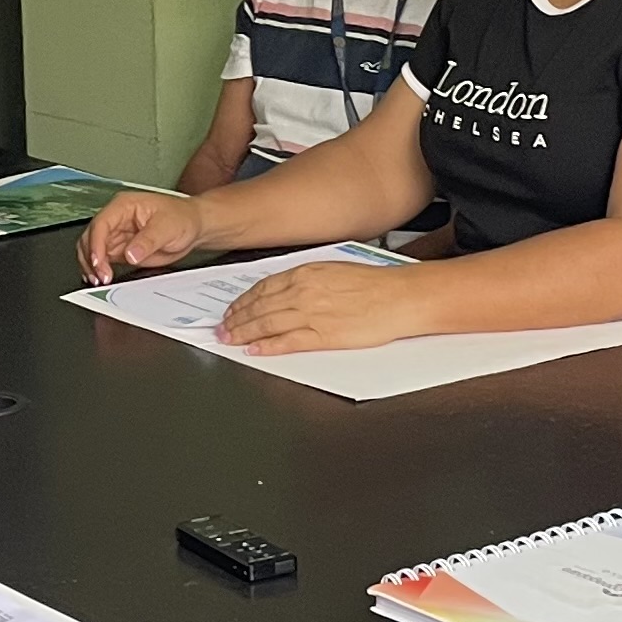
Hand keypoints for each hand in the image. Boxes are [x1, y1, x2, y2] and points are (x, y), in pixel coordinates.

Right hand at [78, 189, 206, 282]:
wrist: (193, 226)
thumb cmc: (182, 217)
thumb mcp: (168, 227)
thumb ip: (148, 240)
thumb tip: (130, 254)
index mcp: (124, 206)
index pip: (101, 224)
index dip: (96, 244)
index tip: (98, 262)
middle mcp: (116, 219)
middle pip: (91, 237)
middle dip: (91, 258)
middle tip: (101, 276)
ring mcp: (117, 235)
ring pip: (92, 249)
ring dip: (91, 265)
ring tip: (99, 280)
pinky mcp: (120, 249)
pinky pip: (102, 259)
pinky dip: (98, 269)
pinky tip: (101, 278)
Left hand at [216, 259, 423, 353]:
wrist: (400, 297)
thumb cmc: (375, 284)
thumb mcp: (334, 270)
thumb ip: (307, 279)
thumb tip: (286, 290)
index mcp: (307, 273)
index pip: (263, 287)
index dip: (243, 301)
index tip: (233, 309)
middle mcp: (304, 291)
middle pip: (259, 307)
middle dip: (236, 319)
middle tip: (221, 328)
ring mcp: (312, 314)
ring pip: (266, 324)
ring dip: (243, 333)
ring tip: (229, 340)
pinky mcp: (324, 336)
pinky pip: (287, 342)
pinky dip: (267, 347)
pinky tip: (254, 351)